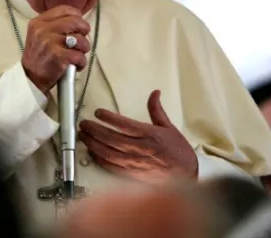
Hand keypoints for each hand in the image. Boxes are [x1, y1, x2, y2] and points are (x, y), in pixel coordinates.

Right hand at [22, 5, 90, 93]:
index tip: (79, 24)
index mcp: (39, 22)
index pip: (64, 9)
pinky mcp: (58, 56)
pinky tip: (76, 65)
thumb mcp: (39, 35)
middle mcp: (43, 30)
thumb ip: (54, 25)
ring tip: (78, 54)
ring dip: (84, 48)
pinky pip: (79, 55)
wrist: (30, 78)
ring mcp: (50, 42)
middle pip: (76, 22)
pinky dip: (81, 62)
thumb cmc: (38, 57)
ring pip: (80, 39)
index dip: (77, 16)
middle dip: (84, 30)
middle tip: (83, 39)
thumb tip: (76, 20)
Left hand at [79, 90, 197, 182]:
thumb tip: (154, 92)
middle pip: (112, 139)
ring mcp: (135, 163)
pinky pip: (111, 167)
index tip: (98, 112)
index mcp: (150, 135)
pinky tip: (91, 152)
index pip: (125, 125)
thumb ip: (157, 110)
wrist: (187, 176)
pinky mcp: (132, 175)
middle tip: (84, 123)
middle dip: (95, 130)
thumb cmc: (178, 152)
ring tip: (83, 136)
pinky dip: (99, 159)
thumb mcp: (169, 127)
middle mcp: (141, 149)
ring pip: (108, 153)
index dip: (109, 118)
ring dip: (93, 144)